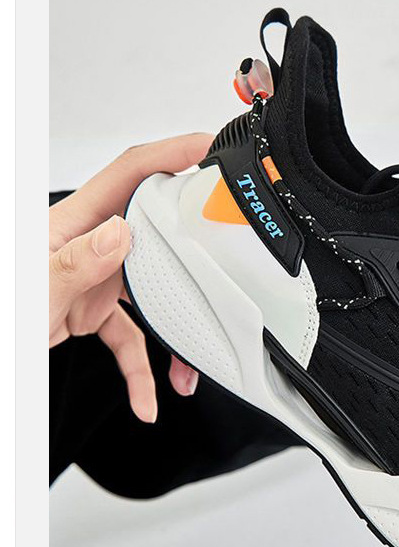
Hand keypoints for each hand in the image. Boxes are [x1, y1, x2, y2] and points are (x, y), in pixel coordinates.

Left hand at [49, 134, 212, 422]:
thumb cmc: (4, 311)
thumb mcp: (34, 289)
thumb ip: (75, 261)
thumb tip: (120, 232)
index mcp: (75, 221)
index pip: (130, 172)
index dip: (172, 152)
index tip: (209, 147)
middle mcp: (91, 243)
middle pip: (157, 230)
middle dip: (196, 246)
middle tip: (229, 256)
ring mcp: (95, 277)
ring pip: (153, 292)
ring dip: (175, 327)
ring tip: (191, 360)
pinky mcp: (92, 310)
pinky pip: (131, 336)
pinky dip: (142, 369)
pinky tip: (148, 398)